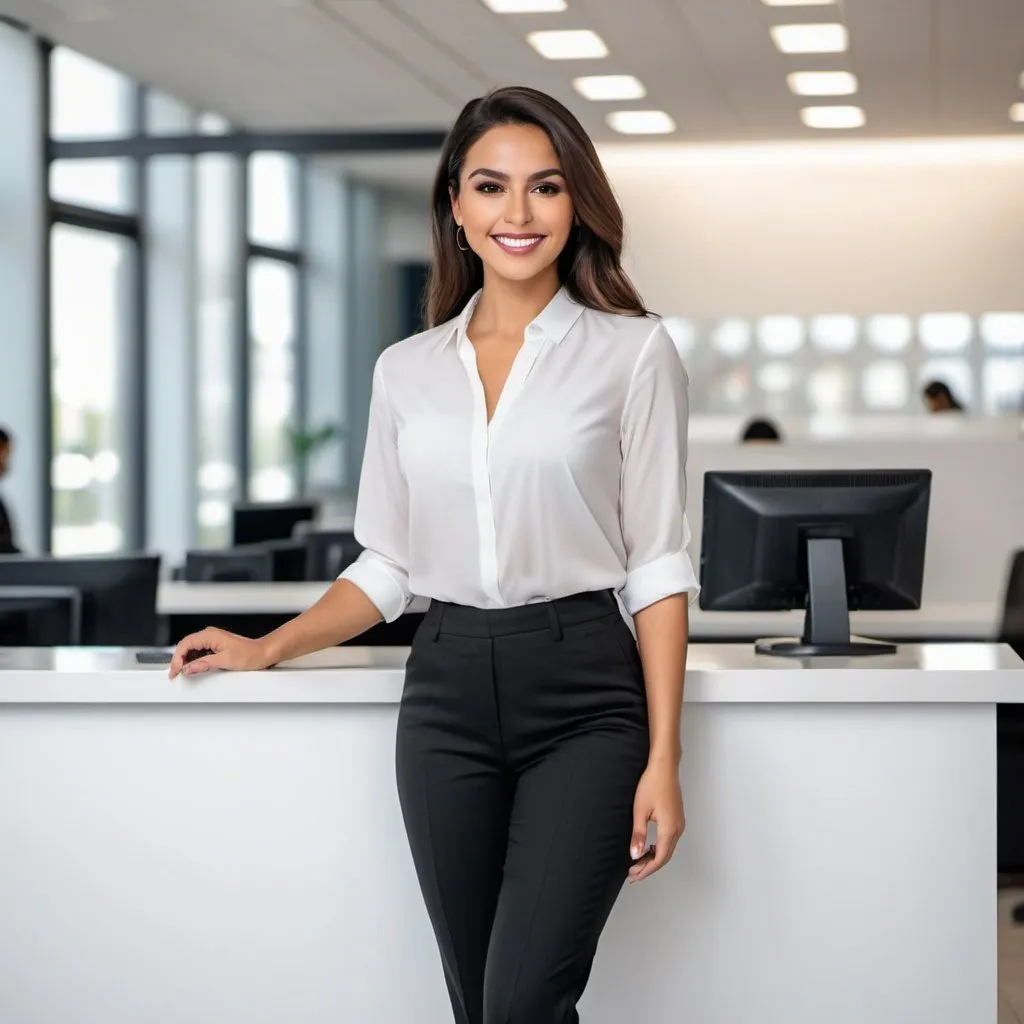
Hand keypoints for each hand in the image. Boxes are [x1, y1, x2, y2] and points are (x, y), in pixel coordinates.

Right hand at [168, 628, 272, 679]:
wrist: (262, 653)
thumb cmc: (249, 654)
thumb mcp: (225, 661)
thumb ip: (204, 664)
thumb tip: (188, 668)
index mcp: (210, 635)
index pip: (185, 644)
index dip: (177, 659)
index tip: (175, 671)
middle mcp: (209, 635)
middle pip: (186, 646)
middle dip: (179, 660)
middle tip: (175, 674)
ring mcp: (212, 640)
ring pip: (191, 649)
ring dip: (186, 661)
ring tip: (184, 673)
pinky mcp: (215, 646)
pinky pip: (199, 652)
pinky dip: (194, 660)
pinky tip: (194, 668)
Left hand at [628, 757, 684, 882]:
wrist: (664, 767)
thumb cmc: (652, 784)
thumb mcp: (640, 810)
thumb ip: (638, 834)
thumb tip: (635, 855)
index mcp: (669, 829)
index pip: (659, 859)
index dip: (646, 870)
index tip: (633, 876)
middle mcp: (678, 829)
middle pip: (665, 856)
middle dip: (649, 867)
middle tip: (633, 874)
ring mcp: (679, 823)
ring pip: (668, 849)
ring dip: (654, 858)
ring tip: (638, 863)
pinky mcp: (677, 818)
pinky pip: (669, 840)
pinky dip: (659, 848)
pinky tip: (648, 848)